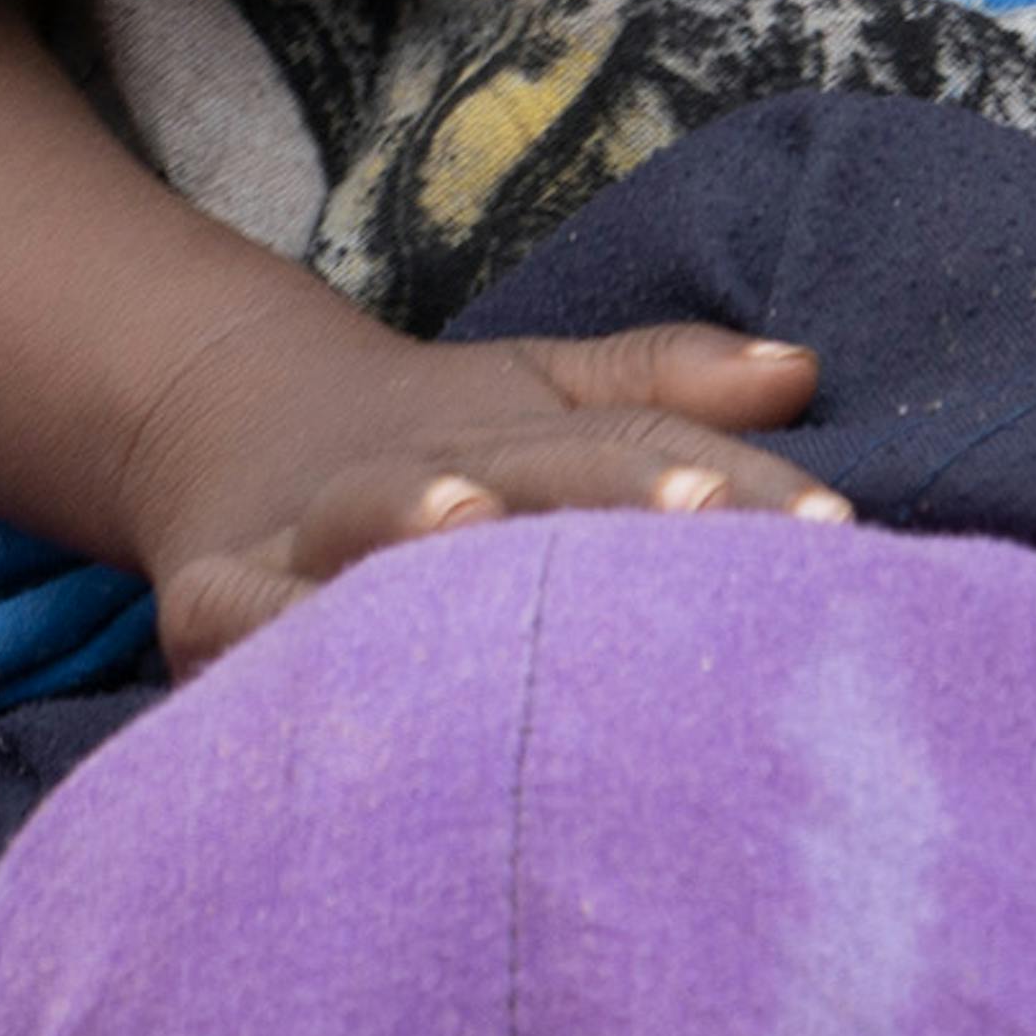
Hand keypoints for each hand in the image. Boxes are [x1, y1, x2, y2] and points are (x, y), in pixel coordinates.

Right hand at [125, 322, 840, 670]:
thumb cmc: (449, 450)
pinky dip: (281, 637)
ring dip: (418, 528)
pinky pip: (244, 630)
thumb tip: (802, 369)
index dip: (726, 477)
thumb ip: (664, 387)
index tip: (829, 524)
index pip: (632, 445)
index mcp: (504, 434)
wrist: (230, 433)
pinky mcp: (205, 612)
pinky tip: (337, 667)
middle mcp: (409, 479)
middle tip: (697, 514)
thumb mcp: (546, 397)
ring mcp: (299, 545)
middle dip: (604, 495)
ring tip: (475, 526)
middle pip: (511, 476)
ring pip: (364, 532)